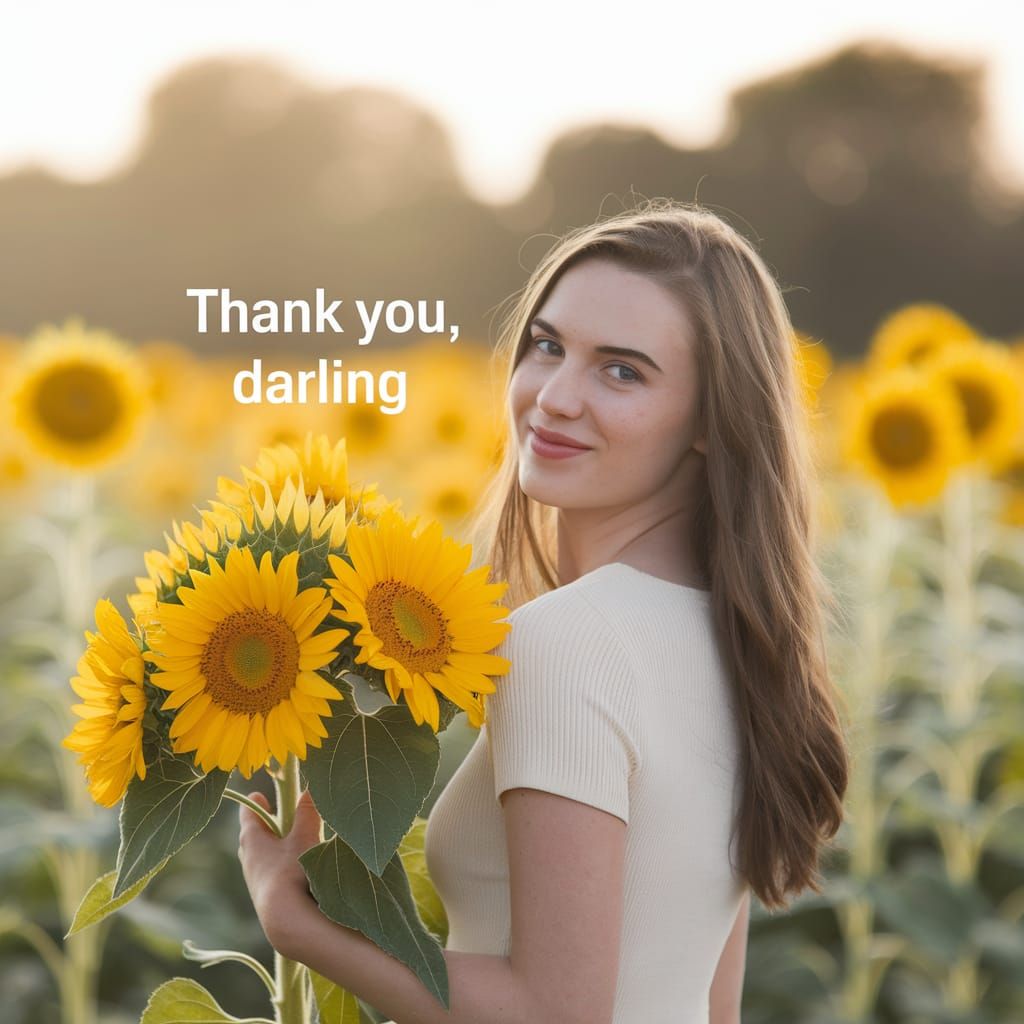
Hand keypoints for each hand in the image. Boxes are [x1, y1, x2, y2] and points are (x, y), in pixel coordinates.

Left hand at [238, 788, 322, 952]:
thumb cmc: (291, 872)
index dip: (254, 804)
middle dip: (262, 827)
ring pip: (260, 858)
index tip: (257, 794)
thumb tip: (309, 788)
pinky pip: (268, 875)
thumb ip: (307, 812)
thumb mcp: (303, 837)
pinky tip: (292, 871)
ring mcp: (254, 880)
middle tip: (272, 817)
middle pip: (251, 837)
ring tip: (286, 844)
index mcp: (252, 839)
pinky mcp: (264, 897)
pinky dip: (277, 867)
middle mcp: (248, 859)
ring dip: (271, 849)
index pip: (248, 815)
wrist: (284, 921)